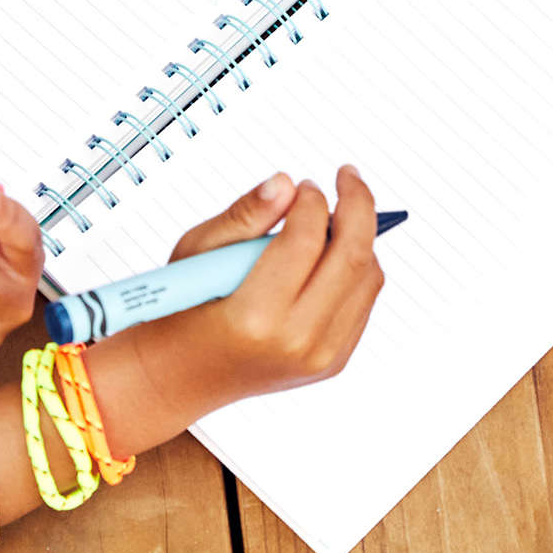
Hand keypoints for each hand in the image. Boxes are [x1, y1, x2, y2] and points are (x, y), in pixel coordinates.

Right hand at [162, 166, 385, 400]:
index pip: (305, 241)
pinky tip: (334, 250)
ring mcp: (321, 357)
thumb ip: (244, 216)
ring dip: (361, 236)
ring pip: (368, 278)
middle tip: (347, 177)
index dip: (312, 201)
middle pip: (352, 257)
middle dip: (358, 204)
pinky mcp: (334, 361)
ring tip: (336, 216)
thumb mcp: (196, 254)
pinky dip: (358, 267)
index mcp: (255, 317)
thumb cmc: (184, 312)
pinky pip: (364, 301)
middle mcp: (296, 342)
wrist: (185, 376)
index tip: (303, 185)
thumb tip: (285, 184)